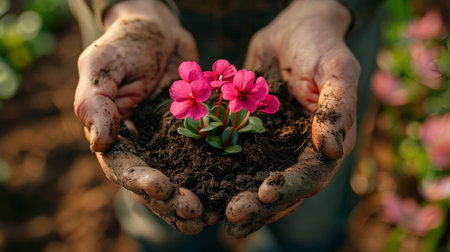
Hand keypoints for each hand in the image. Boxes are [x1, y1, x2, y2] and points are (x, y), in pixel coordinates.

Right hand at [74, 0, 217, 233]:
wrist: (159, 30)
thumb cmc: (124, 45)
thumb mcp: (100, 67)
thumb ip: (95, 103)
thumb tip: (99, 145)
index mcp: (116, 138)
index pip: (124, 169)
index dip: (141, 183)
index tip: (163, 188)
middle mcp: (144, 147)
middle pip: (154, 185)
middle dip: (172, 202)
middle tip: (195, 212)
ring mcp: (171, 144)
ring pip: (182, 179)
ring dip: (195, 198)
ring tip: (213, 214)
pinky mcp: (196, 134)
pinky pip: (206, 157)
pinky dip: (217, 175)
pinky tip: (232, 188)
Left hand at [225, 0, 359, 237]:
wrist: (292, 30)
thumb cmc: (320, 45)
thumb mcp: (336, 70)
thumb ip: (337, 108)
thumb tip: (332, 150)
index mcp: (326, 143)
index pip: (311, 175)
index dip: (290, 186)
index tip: (265, 192)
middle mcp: (299, 152)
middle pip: (281, 187)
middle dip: (259, 205)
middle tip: (233, 216)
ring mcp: (274, 146)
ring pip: (255, 180)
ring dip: (237, 198)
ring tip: (213, 217)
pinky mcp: (251, 136)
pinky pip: (235, 159)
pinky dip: (220, 175)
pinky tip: (200, 186)